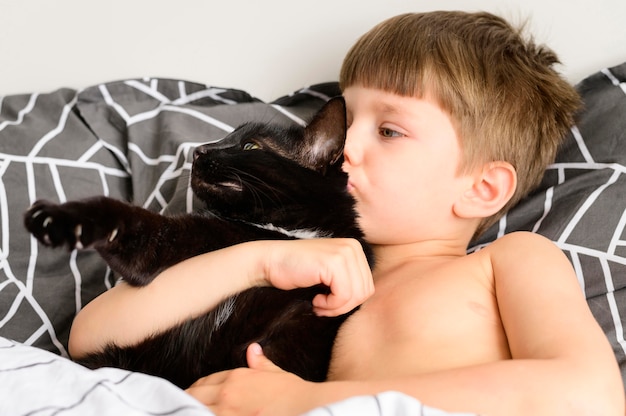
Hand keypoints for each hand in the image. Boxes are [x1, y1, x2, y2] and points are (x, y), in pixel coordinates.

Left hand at [186, 344, 317, 415]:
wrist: (308, 407)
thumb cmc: (294, 394)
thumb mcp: (276, 375)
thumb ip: (260, 364)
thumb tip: (253, 350)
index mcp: (236, 378)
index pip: (204, 383)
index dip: (197, 390)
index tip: (192, 396)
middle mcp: (228, 394)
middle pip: (193, 396)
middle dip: (186, 400)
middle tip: (179, 406)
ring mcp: (228, 413)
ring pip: (195, 410)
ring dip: (189, 410)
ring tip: (181, 412)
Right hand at [260, 238, 373, 315]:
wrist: (270, 262)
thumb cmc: (296, 272)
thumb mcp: (330, 275)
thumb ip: (348, 282)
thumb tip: (365, 301)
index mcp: (355, 249)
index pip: (368, 286)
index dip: (348, 303)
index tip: (328, 303)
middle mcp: (353, 247)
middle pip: (365, 292)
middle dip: (343, 306)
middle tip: (322, 307)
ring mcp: (344, 253)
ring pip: (356, 296)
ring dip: (335, 307)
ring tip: (318, 304)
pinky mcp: (334, 262)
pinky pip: (343, 296)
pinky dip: (329, 305)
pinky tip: (315, 300)